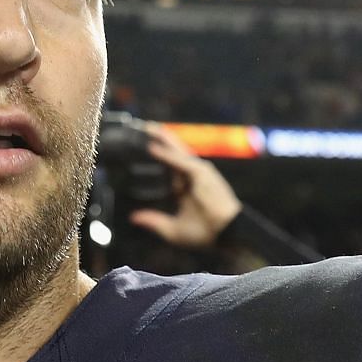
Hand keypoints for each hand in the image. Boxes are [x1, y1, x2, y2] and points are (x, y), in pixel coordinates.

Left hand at [127, 122, 243, 249]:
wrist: (227, 234)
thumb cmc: (206, 233)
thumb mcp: (173, 230)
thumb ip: (154, 221)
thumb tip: (134, 218)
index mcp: (186, 188)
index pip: (169, 167)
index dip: (157, 156)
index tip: (142, 147)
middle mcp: (192, 176)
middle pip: (173, 154)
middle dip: (160, 141)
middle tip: (145, 127)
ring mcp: (198, 173)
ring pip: (177, 151)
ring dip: (163, 139)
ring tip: (148, 127)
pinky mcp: (202, 173)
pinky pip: (181, 161)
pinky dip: (167, 154)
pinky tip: (153, 147)